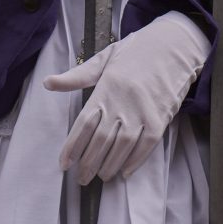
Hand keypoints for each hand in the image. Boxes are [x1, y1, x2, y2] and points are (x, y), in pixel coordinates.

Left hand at [41, 10, 210, 182]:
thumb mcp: (105, 58)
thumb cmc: (137, 52)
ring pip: (122, 147)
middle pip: (101, 140)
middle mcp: (122, 102)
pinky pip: (146, 145)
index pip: (84, 124)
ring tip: (101, 177)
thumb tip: (48, 83)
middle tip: (81, 178)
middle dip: (88, 163)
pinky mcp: (160, 118)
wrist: (175, 45)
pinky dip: (135, 161)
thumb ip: (77, 76)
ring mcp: (143, 111)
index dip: (72, 147)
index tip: (64, 164)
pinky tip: (125, 172)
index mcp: (106, 88)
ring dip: (110, 165)